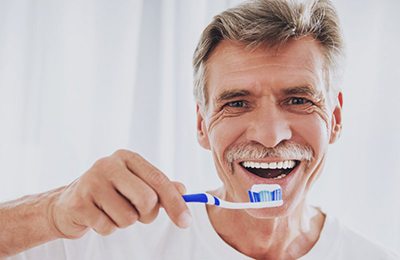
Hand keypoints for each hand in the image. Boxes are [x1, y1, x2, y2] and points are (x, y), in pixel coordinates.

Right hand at [48, 150, 191, 238]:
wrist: (68, 203)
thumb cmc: (109, 193)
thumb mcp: (135, 184)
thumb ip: (159, 186)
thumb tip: (183, 190)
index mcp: (127, 157)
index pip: (159, 180)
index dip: (175, 203)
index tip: (186, 221)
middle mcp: (108, 164)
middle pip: (147, 199)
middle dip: (147, 214)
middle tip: (137, 213)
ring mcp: (91, 182)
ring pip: (129, 218)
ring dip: (125, 222)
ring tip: (112, 211)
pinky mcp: (79, 202)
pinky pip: (108, 227)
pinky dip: (108, 228)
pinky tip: (97, 216)